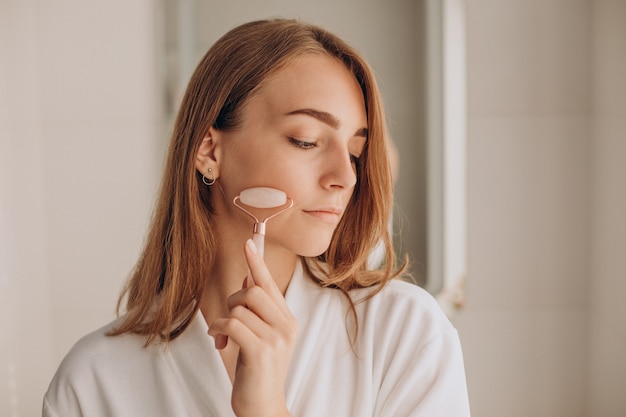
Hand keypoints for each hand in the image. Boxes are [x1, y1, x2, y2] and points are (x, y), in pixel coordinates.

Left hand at [208, 239, 297, 416]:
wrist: (263, 407)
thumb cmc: (257, 372)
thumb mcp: (260, 337)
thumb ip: (258, 311)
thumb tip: (248, 281)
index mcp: (287, 320)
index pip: (270, 284)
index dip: (257, 263)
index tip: (248, 243)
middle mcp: (286, 326)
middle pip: (253, 291)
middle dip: (232, 301)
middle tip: (226, 319)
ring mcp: (277, 339)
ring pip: (240, 307)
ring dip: (222, 319)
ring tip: (221, 336)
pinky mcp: (262, 351)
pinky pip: (233, 324)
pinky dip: (219, 329)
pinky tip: (219, 342)